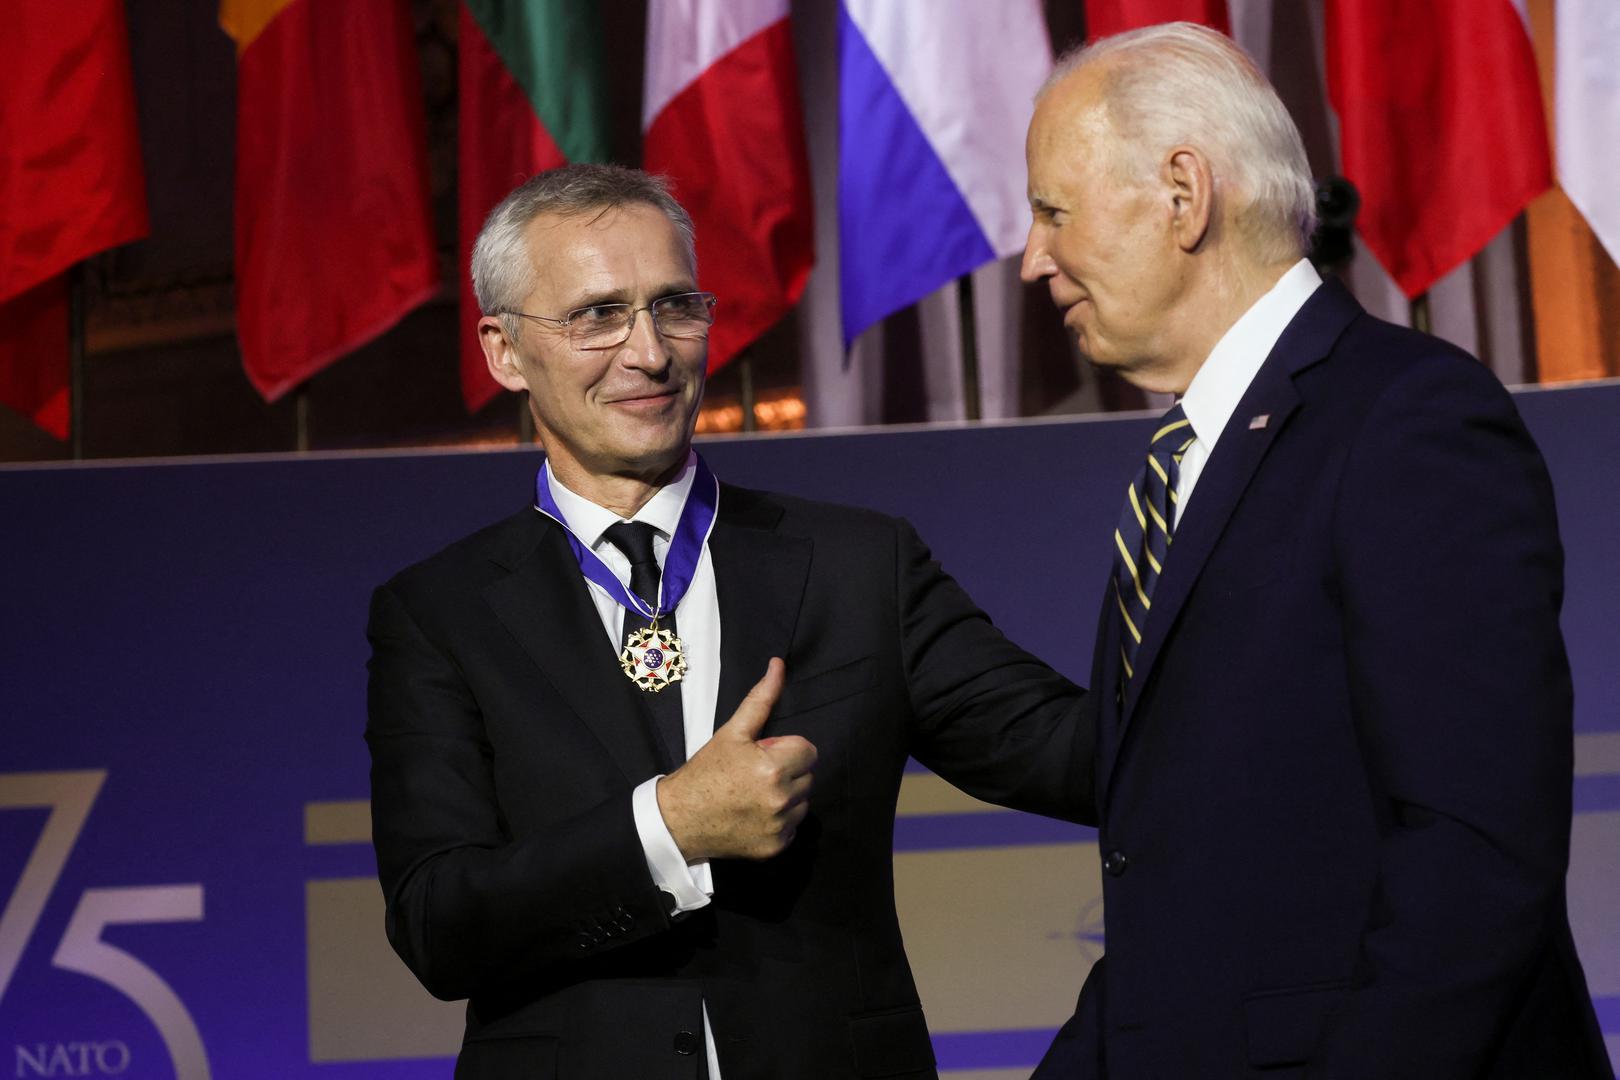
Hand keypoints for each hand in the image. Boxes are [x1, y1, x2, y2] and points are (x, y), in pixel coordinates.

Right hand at [656, 658, 816, 859]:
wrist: (679, 818)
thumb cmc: (705, 771)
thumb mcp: (732, 732)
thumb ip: (761, 699)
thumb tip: (778, 665)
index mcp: (773, 768)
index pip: (809, 750)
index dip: (787, 749)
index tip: (765, 754)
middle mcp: (780, 799)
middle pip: (808, 776)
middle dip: (788, 771)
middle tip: (757, 773)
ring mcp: (779, 827)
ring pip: (803, 803)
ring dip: (787, 796)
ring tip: (755, 794)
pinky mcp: (775, 847)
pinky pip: (792, 827)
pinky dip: (779, 822)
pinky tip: (754, 815)